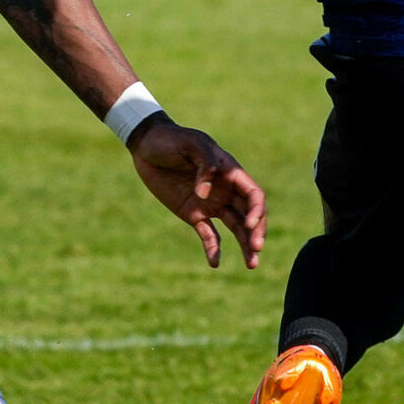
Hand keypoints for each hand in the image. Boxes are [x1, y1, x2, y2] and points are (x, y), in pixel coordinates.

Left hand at [128, 118, 265, 269]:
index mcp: (231, 172)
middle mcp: (226, 190)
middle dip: (256, 232)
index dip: (257, 210)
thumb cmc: (172, 139)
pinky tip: (215, 263)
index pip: (253, 195)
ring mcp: (211, 204)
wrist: (147, 146)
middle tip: (256, 249)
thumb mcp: (191, 143)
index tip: (249, 224)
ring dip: (245, 245)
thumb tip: (205, 194)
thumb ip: (205, 164)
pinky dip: (214, 249)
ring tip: (252, 264)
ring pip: (236, 228)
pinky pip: (209, 235)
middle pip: (250, 215)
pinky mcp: (194, 215)